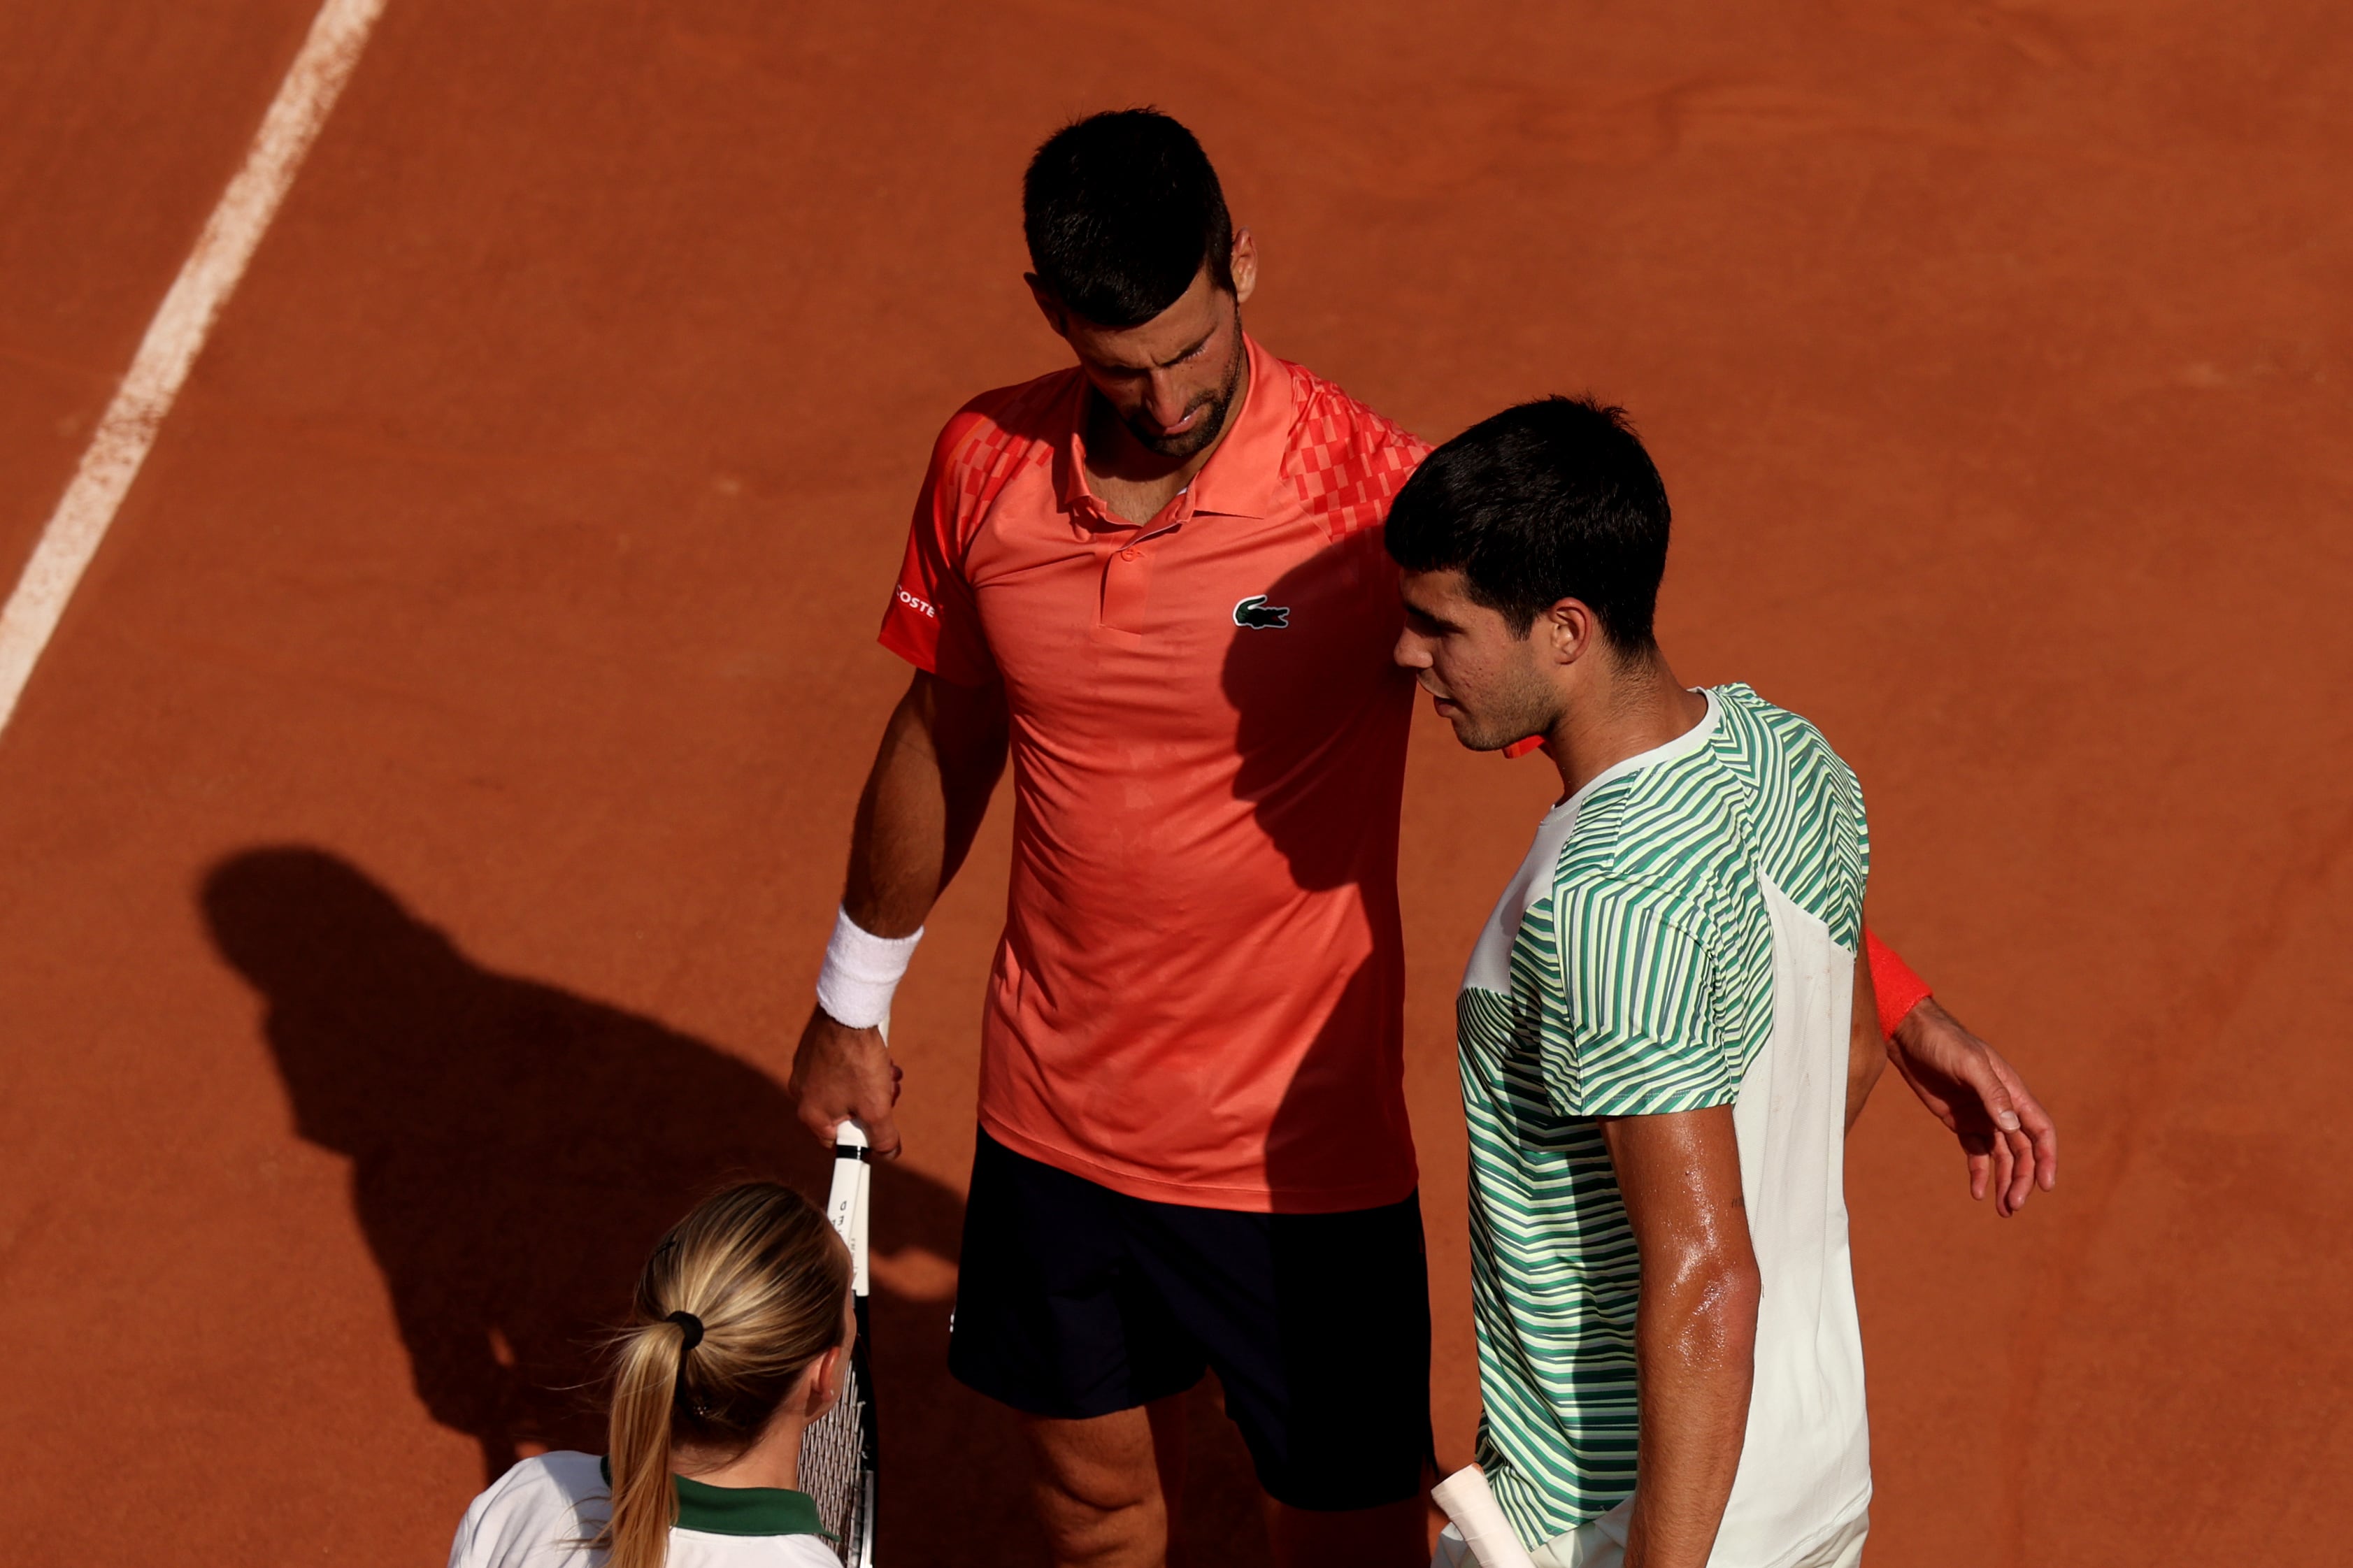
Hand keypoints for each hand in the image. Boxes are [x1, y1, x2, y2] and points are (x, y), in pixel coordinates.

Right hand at [786, 1004, 904, 1158]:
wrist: (849, 1010)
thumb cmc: (859, 1059)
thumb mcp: (877, 1107)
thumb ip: (883, 1137)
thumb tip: (888, 1153)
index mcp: (810, 1114)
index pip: (836, 1142)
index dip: (862, 1139)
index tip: (878, 1131)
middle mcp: (801, 1093)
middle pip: (844, 1114)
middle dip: (870, 1106)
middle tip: (887, 1093)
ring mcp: (805, 1070)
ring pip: (844, 1089)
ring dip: (868, 1085)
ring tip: (885, 1072)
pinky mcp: (812, 1050)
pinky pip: (838, 1068)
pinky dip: (856, 1066)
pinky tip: (873, 1055)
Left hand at [1885, 998, 2056, 1215]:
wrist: (1909, 1036)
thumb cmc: (1943, 1042)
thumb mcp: (1969, 1064)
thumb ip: (1991, 1093)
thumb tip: (2011, 1127)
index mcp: (2012, 1092)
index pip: (2040, 1130)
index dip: (2046, 1158)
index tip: (2045, 1185)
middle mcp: (2002, 1107)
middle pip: (2022, 1150)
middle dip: (2022, 1179)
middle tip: (2014, 1205)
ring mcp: (1981, 1116)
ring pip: (2001, 1156)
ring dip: (2005, 1181)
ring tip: (2003, 1209)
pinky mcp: (1960, 1122)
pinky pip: (1976, 1153)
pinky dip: (1979, 1172)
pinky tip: (1977, 1192)